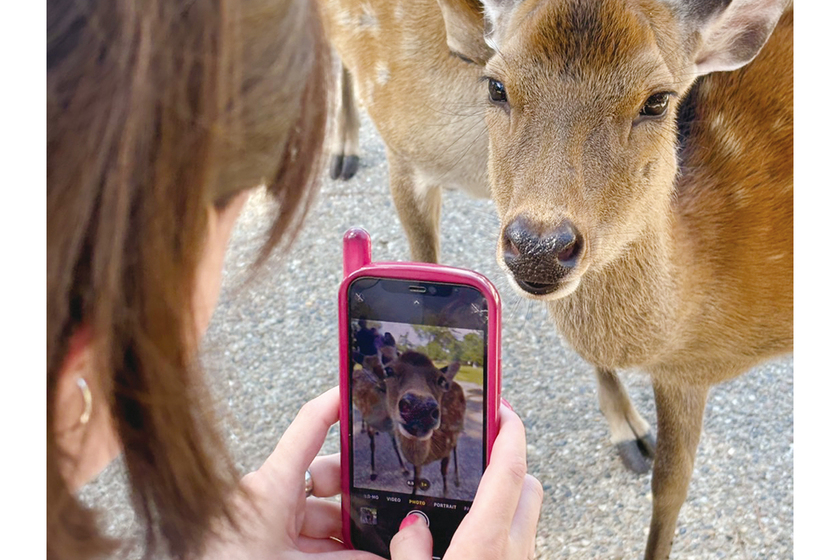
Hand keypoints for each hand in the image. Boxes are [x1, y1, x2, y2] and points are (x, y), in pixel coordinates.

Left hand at [202, 387, 379, 559]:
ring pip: (317, 512)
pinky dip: (327, 546)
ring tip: (371, 550)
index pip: (311, 425)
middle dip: (357, 499)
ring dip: (345, 532)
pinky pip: (303, 533)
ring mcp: (264, 517)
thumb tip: (387, 557)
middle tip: (384, 516)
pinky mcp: (262, 538)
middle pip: (324, 478)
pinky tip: (350, 559)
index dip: (339, 401)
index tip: (364, 388)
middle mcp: (267, 494)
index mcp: (271, 486)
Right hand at [389, 403, 542, 559]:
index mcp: (487, 542)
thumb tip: (413, 527)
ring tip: (474, 492)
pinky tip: (475, 536)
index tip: (502, 407)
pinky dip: (503, 524)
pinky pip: (518, 538)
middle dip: (510, 459)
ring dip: (508, 494)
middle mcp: (514, 549)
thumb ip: (409, 547)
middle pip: (528, 484)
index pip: (510, 469)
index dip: (510, 430)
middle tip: (484, 447)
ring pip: (526, 513)